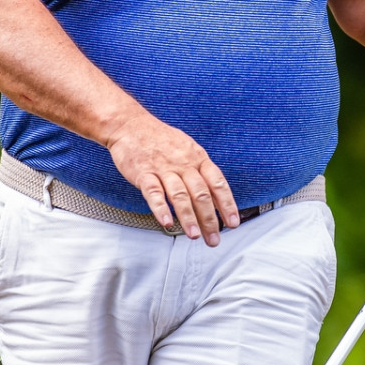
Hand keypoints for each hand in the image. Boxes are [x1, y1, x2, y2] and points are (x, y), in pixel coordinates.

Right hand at [103, 111, 238, 244]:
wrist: (131, 124)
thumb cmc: (161, 140)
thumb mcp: (188, 149)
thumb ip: (202, 171)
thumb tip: (218, 196)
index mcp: (198, 158)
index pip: (217, 183)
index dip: (227, 205)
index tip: (232, 223)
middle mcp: (184, 164)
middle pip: (201, 194)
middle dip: (210, 219)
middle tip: (214, 239)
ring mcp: (163, 168)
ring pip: (180, 195)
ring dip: (189, 217)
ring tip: (195, 236)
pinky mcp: (143, 173)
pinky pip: (154, 192)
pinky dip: (160, 208)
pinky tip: (166, 222)